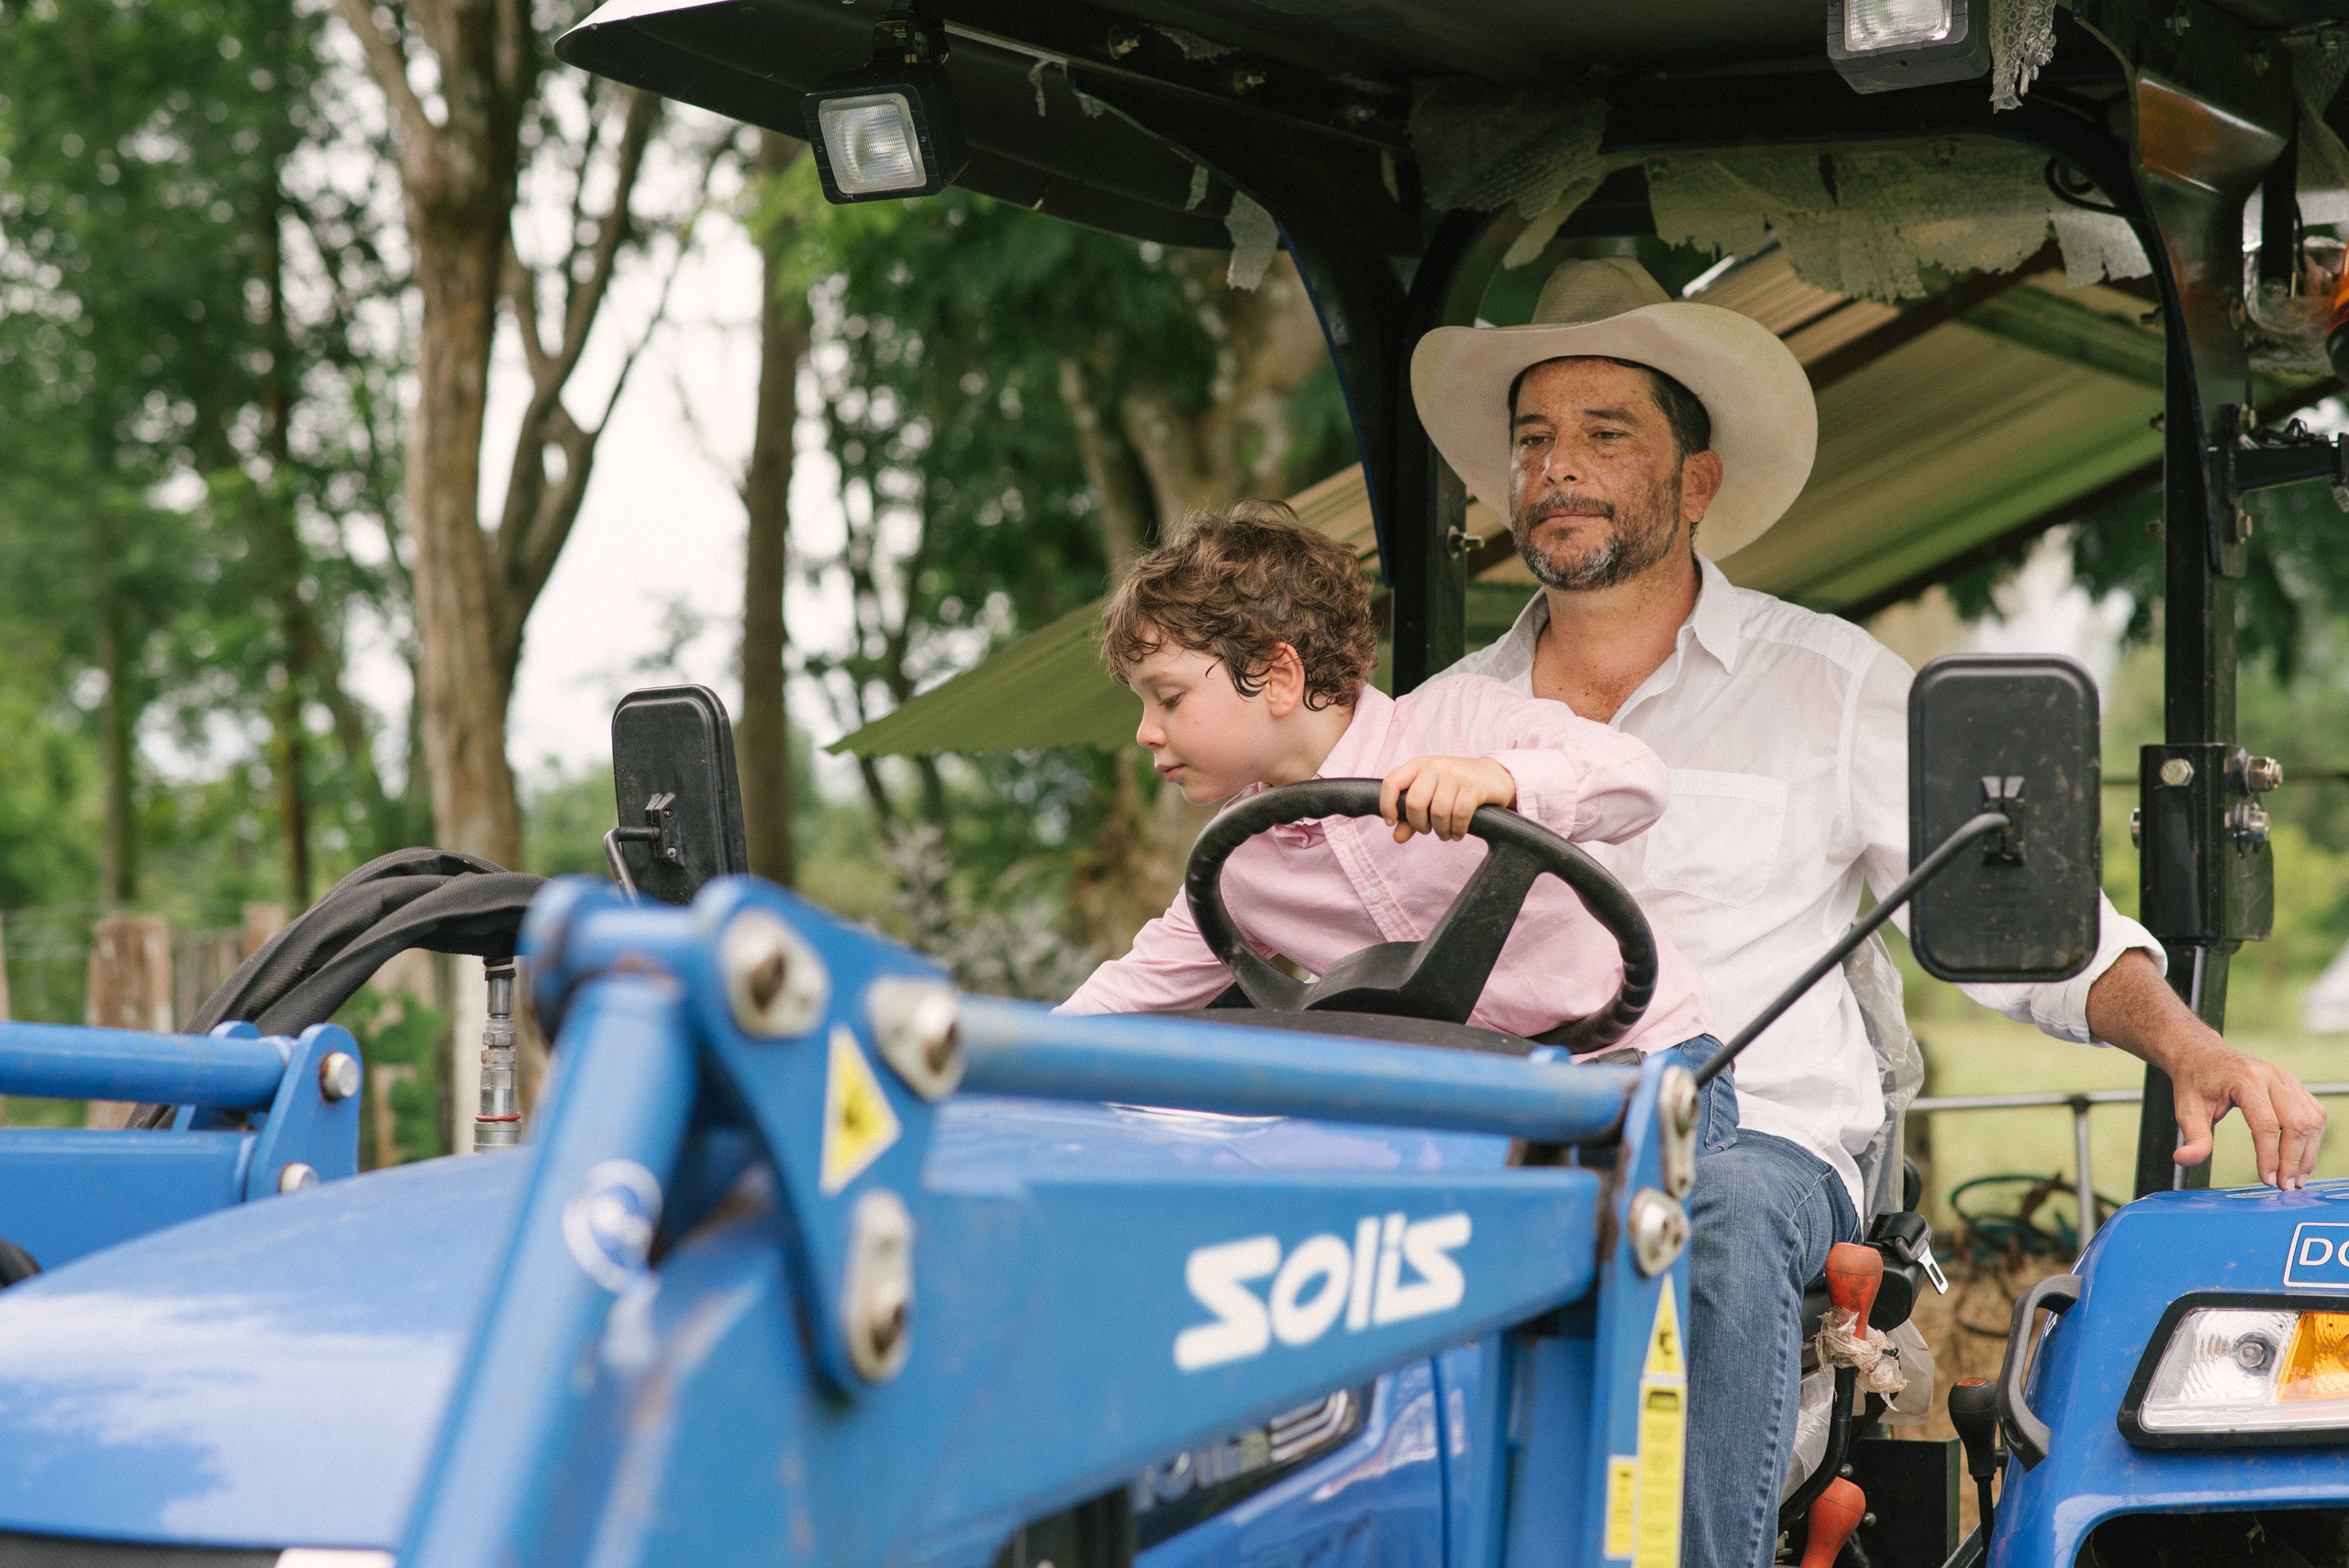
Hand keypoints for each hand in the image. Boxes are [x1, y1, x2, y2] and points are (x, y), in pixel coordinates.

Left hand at [1379, 756, 1515, 842]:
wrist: (1496, 776)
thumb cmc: (1457, 787)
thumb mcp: (1432, 795)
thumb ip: (1411, 816)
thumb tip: (1397, 837)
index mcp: (1419, 765)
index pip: (1392, 782)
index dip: (1386, 805)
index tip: (1391, 822)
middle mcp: (1435, 766)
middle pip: (1415, 803)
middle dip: (1419, 825)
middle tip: (1428, 830)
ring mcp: (1456, 774)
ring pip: (1438, 812)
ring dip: (1441, 831)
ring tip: (1446, 833)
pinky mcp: (1474, 785)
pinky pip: (1460, 815)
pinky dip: (1457, 830)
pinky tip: (1458, 833)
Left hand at [2161, 1033, 2326, 1188]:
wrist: (2201, 1055)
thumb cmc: (2194, 1083)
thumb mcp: (2186, 1111)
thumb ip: (2192, 1138)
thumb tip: (2183, 1160)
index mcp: (2245, 1079)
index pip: (2266, 1124)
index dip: (2269, 1156)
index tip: (2266, 1180)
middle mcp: (2272, 1076)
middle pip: (2296, 1124)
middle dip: (2293, 1160)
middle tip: (2285, 1186)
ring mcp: (2286, 1078)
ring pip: (2311, 1120)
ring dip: (2307, 1153)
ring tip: (2295, 1179)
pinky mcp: (2294, 1085)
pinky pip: (2314, 1114)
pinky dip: (2312, 1139)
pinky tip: (2301, 1160)